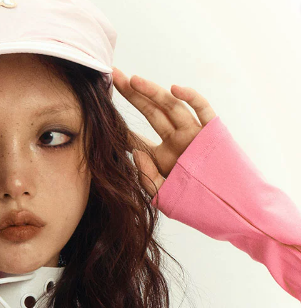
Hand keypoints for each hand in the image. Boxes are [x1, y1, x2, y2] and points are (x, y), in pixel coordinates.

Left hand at [112, 68, 216, 197]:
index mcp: (161, 156)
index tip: (101, 113)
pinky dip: (190, 98)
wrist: (228, 209)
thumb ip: (145, 178)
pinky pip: (202, 110)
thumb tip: (134, 153)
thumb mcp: (162, 196)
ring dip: (153, 92)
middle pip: (150, 113)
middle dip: (132, 95)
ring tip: (133, 80)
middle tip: (114, 77)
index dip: (118, 127)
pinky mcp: (211, 132)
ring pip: (171, 107)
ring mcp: (192, 134)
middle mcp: (175, 141)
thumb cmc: (195, 204)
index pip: (135, 138)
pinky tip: (173, 88)